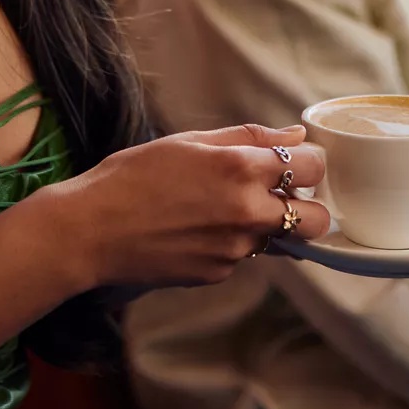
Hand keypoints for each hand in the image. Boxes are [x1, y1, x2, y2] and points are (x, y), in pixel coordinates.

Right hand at [50, 123, 330, 288]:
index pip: (314, 167)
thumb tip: (296, 134)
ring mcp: (235, 249)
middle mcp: (248, 212)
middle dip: (308, 206)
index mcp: (242, 169)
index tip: (297, 160)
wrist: (90, 231)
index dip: (311, 161)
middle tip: (281, 193)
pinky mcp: (219, 273)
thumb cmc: (132, 176)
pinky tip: (199, 229)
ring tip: (225, 208)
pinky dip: (234, 242)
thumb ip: (249, 137)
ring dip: (269, 224)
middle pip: (318, 219)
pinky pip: (245, 255)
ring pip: (281, 239)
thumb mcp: (189, 140)